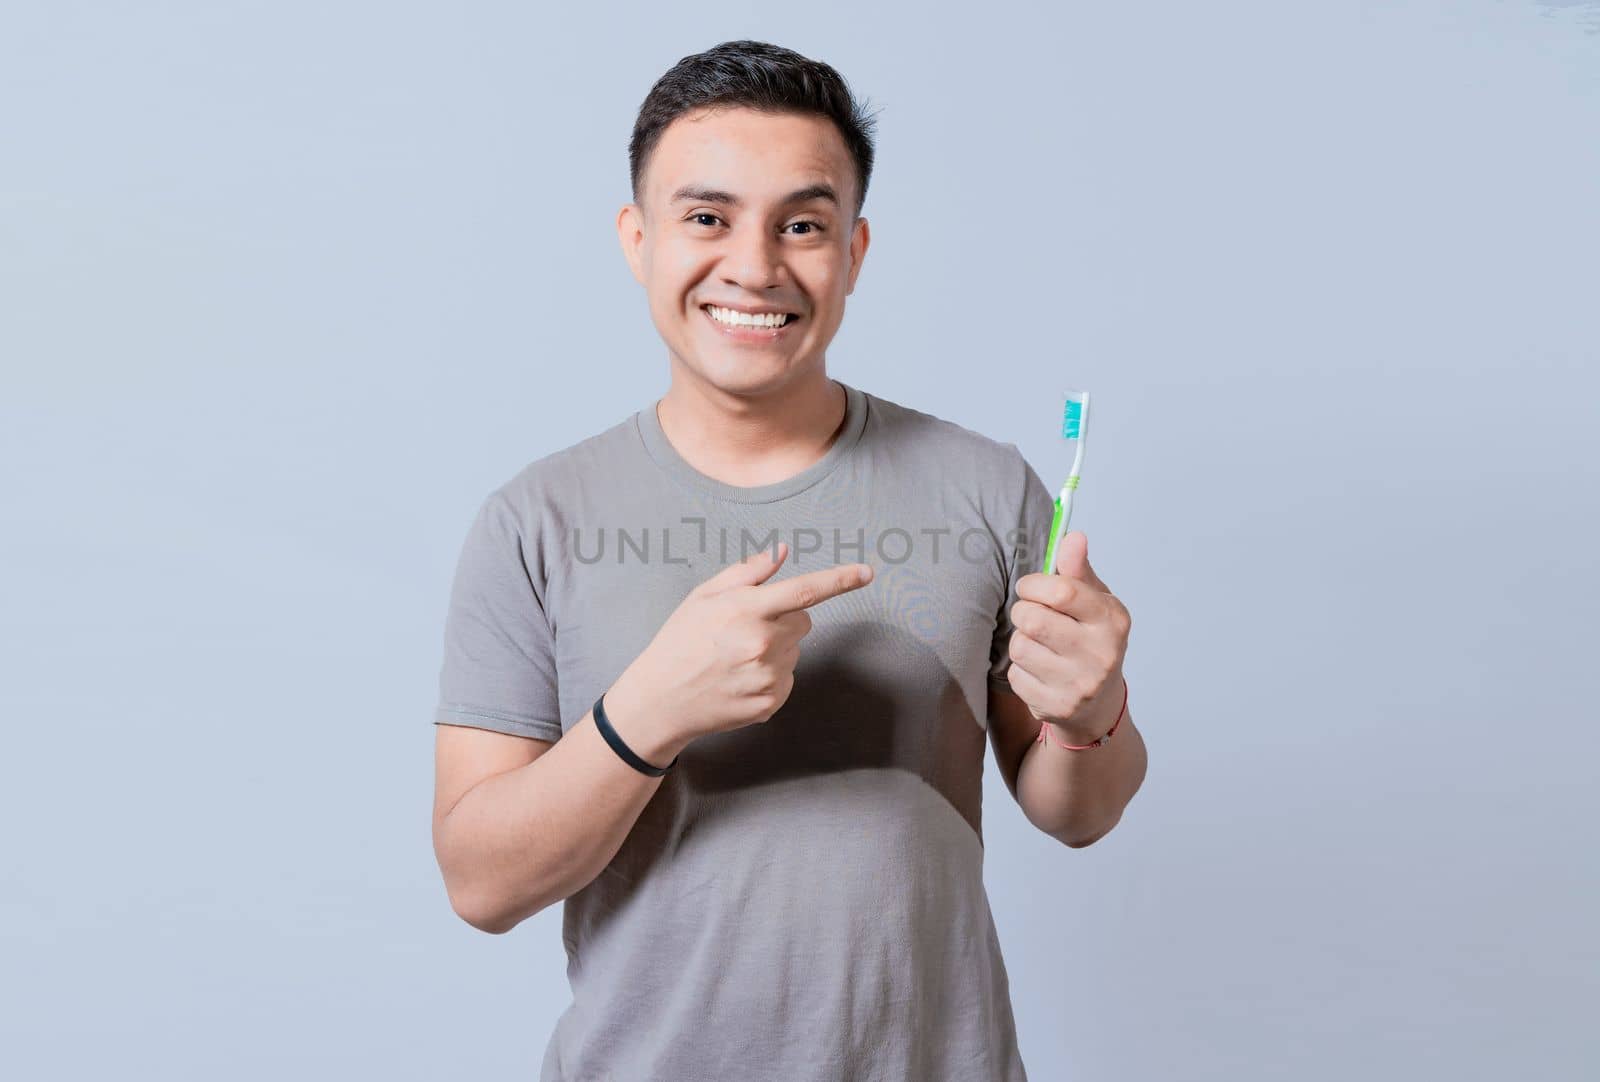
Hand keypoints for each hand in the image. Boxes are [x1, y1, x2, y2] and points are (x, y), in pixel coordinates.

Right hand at [609, 542, 874, 752]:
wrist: (661, 700)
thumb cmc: (680, 641)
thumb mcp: (703, 596)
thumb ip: (746, 573)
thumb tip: (782, 552)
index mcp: (745, 610)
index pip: (804, 590)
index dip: (840, 580)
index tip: (866, 573)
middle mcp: (762, 643)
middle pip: (804, 619)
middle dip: (784, 618)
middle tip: (746, 629)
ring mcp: (768, 676)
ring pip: (796, 649)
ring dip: (776, 648)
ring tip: (737, 657)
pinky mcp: (771, 701)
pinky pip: (788, 676)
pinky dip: (771, 674)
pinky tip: (740, 677)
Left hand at [1006, 530, 1131, 743]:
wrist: (1098, 705)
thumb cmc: (1091, 640)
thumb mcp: (1094, 602)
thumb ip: (1078, 570)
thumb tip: (1073, 536)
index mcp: (1113, 620)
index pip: (1063, 591)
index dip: (1035, 584)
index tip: (1031, 587)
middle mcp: (1102, 654)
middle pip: (1033, 619)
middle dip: (1023, 612)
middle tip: (1032, 616)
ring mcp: (1080, 684)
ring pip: (1020, 647)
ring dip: (1021, 641)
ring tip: (1039, 644)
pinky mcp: (1057, 707)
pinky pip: (1016, 675)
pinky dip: (1020, 670)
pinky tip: (1039, 670)